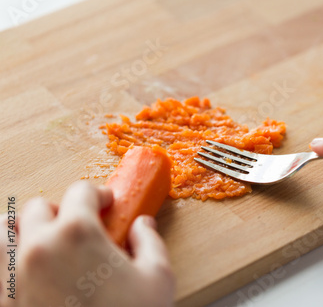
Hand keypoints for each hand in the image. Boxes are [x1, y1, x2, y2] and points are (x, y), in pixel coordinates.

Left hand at [1, 182, 173, 306]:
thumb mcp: (157, 279)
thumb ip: (149, 242)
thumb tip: (142, 225)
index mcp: (77, 233)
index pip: (81, 192)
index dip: (98, 193)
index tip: (104, 202)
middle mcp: (36, 247)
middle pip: (37, 208)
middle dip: (59, 212)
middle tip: (76, 228)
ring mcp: (9, 276)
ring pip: (0, 233)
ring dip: (19, 231)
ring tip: (38, 244)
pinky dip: (5, 265)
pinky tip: (25, 274)